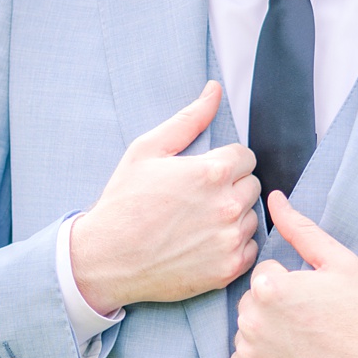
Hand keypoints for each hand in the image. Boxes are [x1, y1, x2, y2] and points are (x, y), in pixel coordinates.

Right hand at [70, 82, 259, 312]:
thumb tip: (214, 90)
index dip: (225, 162)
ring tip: (198, 221)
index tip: (204, 174)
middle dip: (231, 187)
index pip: (246, 157)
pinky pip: (250, 248)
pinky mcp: (229, 267)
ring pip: (252, 216)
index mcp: (212, 172)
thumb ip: (188, 119)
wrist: (106, 258)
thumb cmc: (124, 202)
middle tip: (198, 198)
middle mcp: (228, 205)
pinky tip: (205, 243)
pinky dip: (234, 245)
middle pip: (252, 185)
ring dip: (233, 216)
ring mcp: (230, 239)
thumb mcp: (147, 151)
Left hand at [228, 192, 357, 357]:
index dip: (292, 286)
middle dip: (274, 309)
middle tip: (309, 325)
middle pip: (251, 303)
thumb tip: (274, 199)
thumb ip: (302, 230)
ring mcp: (247, 356)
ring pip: (245, 333)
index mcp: (270, 287)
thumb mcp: (342, 265)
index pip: (265, 275)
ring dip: (266, 336)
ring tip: (301, 346)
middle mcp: (251, 320)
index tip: (314, 303)